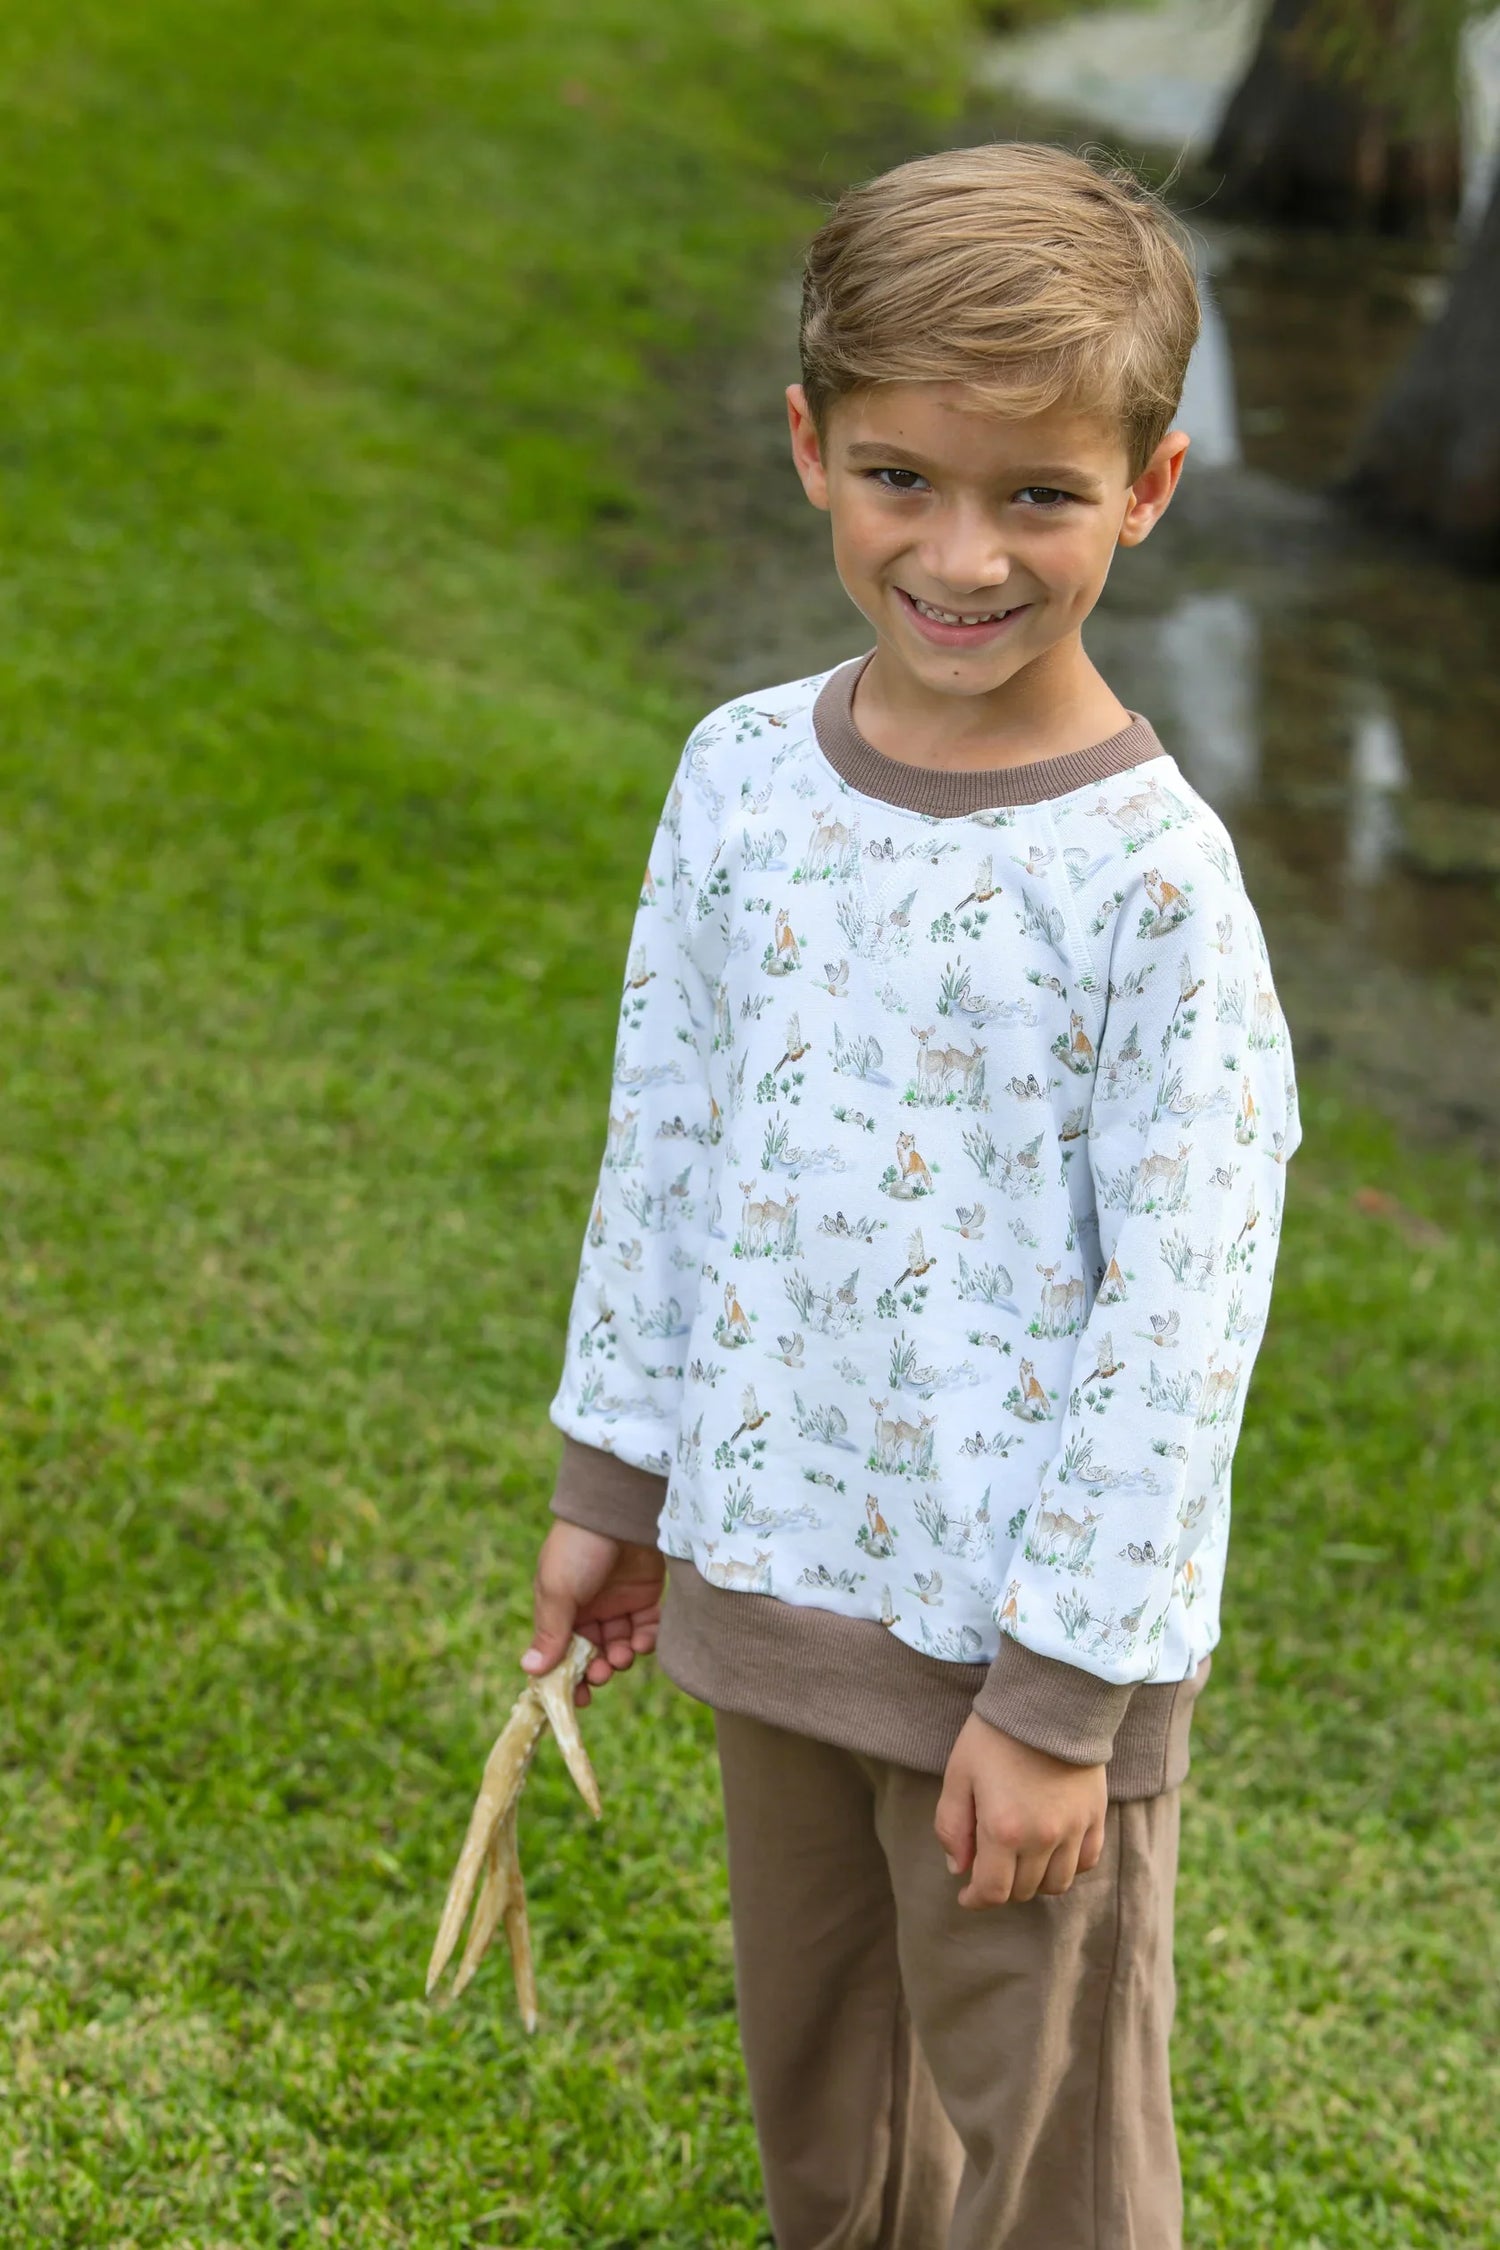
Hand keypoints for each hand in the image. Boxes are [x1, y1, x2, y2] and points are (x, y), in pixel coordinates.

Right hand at [522, 1520, 665, 1706]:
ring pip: (619, 1646)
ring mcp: (618, 1602)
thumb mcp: (557, 1590)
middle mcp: (589, 1608)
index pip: (561, 1651)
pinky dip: (644, 1642)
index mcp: (560, 1607)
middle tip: (602, 1672)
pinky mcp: (646, 1596)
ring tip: (621, 1655)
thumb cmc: (579, 1548)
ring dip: (620, 1658)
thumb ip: (550, 1632)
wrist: (619, 1511)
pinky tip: (641, 1642)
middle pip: (592, 1653)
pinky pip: (646, 1630)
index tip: (575, 1699)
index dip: (567, 1677)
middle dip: (597, 1669)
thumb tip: (530, 1671)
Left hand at [934, 1712, 1106, 1907]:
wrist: (1048, 1698)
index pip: (993, 1891)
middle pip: (1024, 1890)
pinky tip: (1052, 1853)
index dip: (976, 1900)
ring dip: (1034, 1881)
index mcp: (1004, 1830)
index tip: (966, 1895)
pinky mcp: (1095, 1816)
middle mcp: (1042, 1838)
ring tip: (1020, 1863)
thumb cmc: (995, 1734)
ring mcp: (1074, 1829)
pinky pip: (1086, 1861)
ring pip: (1057, 1883)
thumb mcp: (958, 1774)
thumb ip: (951, 1826)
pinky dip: (1068, 1866)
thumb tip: (958, 1868)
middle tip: (989, 1868)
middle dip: (1002, 1887)